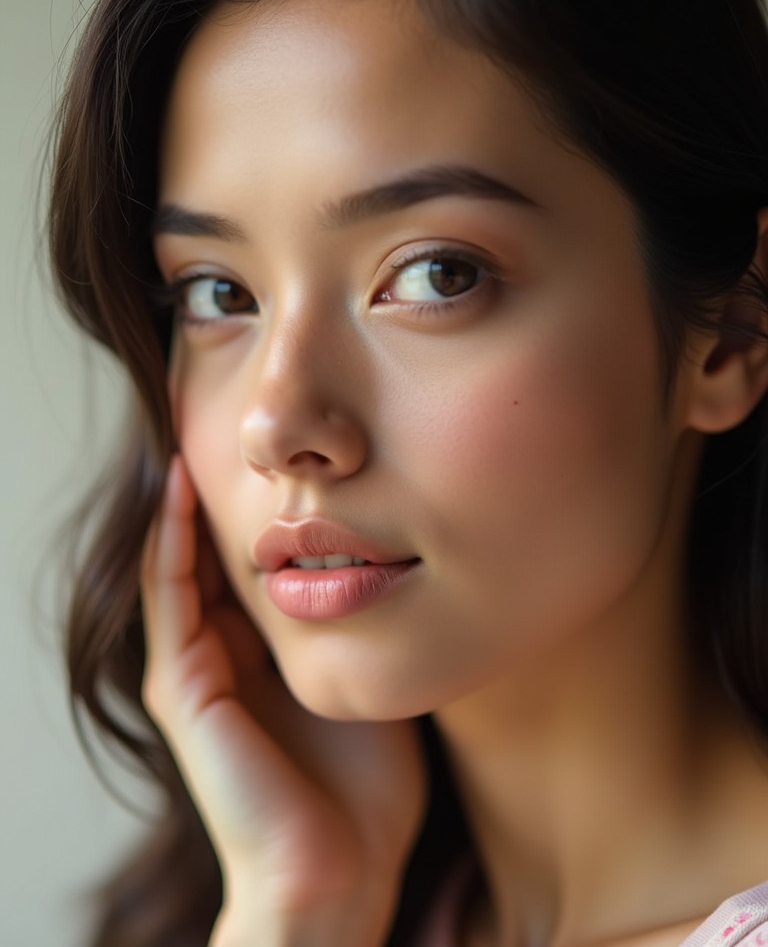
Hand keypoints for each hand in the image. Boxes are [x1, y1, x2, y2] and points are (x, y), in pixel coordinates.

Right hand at [140, 456, 425, 946]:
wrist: (341, 871)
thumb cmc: (369, 786)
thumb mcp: (374, 680)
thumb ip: (374, 629)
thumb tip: (417, 566)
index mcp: (262, 657)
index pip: (249, 567)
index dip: (259, 513)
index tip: (283, 457)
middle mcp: (220, 657)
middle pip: (212, 558)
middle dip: (221, 498)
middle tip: (235, 426)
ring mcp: (194, 671)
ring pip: (180, 566)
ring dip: (185, 504)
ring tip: (195, 438)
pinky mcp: (182, 687)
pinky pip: (170, 597)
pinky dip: (171, 541)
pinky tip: (182, 491)